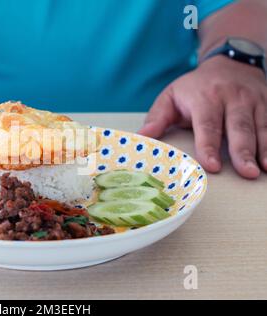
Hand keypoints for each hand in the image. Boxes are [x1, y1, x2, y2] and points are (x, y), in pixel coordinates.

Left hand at [139, 56, 266, 178]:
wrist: (229, 62)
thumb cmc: (195, 87)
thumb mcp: (171, 96)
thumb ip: (157, 117)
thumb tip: (142, 137)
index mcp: (205, 98)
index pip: (207, 125)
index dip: (210, 145)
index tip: (212, 166)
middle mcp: (232, 98)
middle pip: (238, 127)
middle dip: (243, 151)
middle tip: (247, 172)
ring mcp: (254, 100)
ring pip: (261, 126)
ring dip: (264, 149)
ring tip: (264, 169)